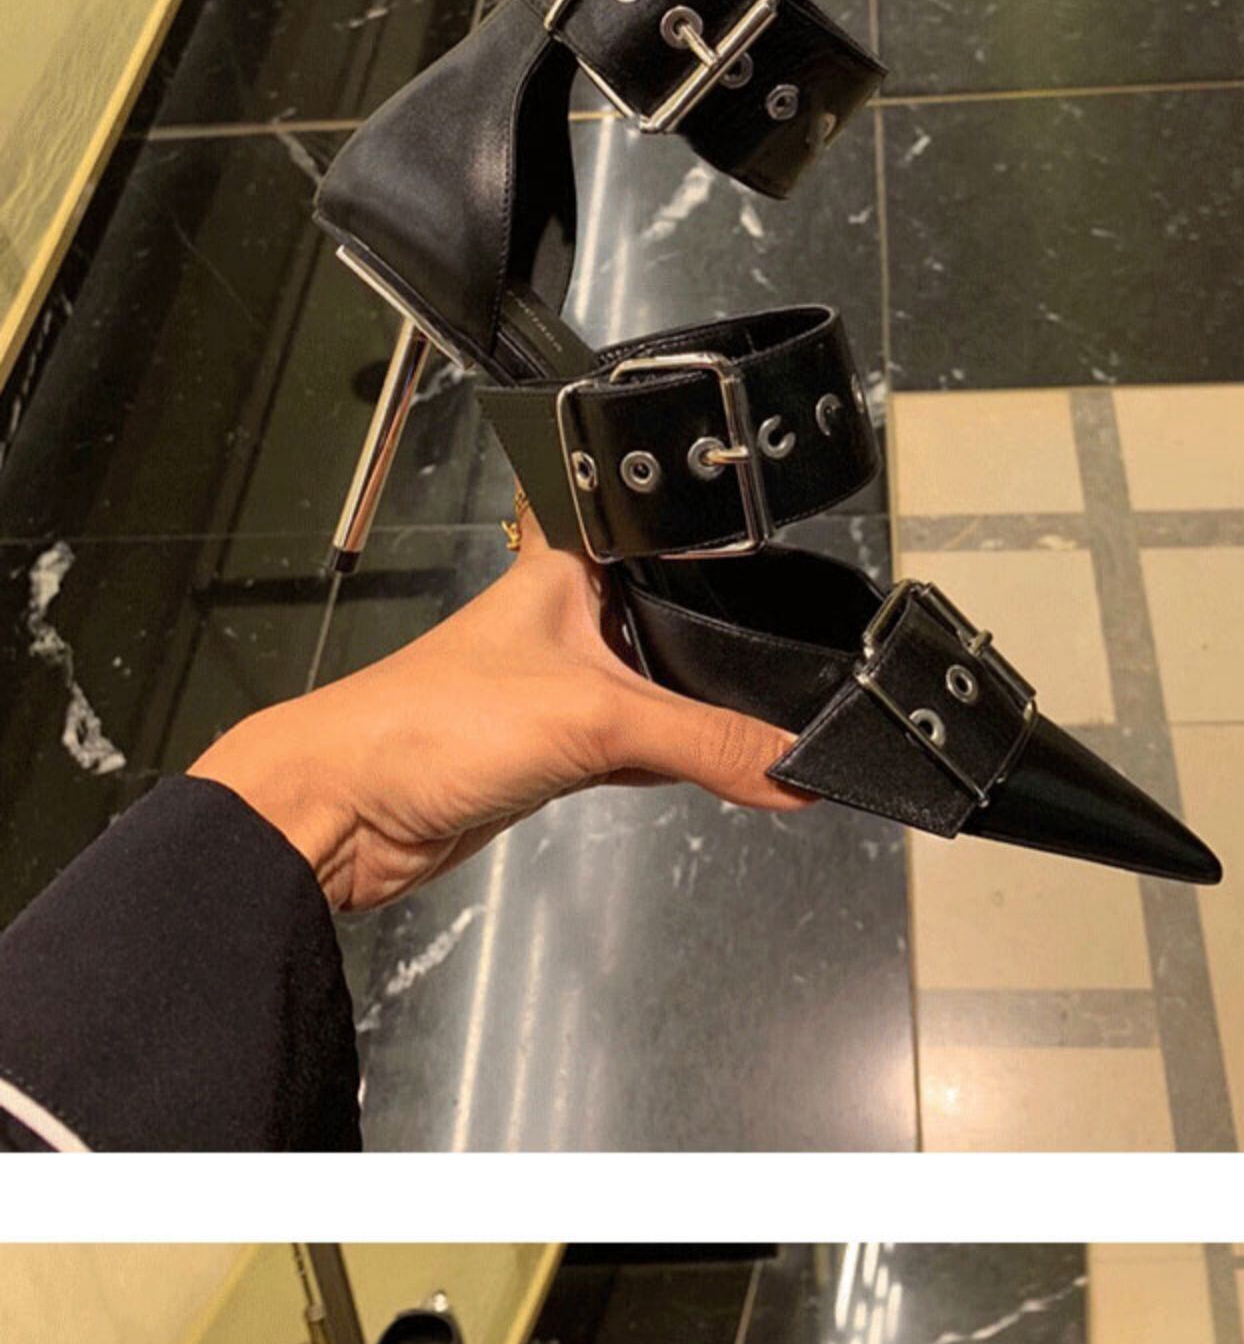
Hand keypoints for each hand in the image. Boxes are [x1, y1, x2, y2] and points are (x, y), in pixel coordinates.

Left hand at [188, 502, 812, 911]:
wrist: (344, 812)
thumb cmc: (428, 724)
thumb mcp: (595, 717)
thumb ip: (706, 741)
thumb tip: (797, 769)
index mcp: (568, 568)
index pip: (656, 532)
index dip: (712, 537)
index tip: (779, 548)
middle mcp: (566, 619)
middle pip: (671, 622)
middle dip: (723, 649)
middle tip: (797, 658)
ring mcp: (558, 689)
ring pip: (657, 694)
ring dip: (696, 718)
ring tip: (763, 725)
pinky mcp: (551, 753)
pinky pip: (634, 751)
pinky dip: (669, 764)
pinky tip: (708, 774)